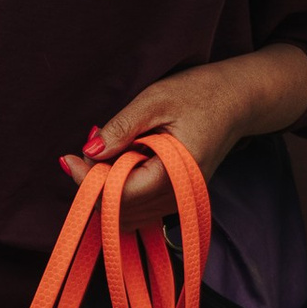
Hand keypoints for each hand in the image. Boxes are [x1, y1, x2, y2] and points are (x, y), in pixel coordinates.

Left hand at [82, 46, 306, 226]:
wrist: (238, 99)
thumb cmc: (200, 93)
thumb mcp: (155, 100)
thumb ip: (122, 128)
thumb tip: (89, 150)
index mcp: (178, 174)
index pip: (122, 194)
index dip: (90, 181)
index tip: (68, 158)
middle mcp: (180, 196)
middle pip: (121, 210)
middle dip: (94, 186)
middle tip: (82, 153)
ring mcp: (180, 200)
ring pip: (128, 214)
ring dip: (106, 190)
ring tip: (101, 155)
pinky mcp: (176, 197)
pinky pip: (140, 208)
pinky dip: (120, 193)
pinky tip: (115, 166)